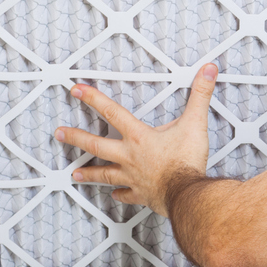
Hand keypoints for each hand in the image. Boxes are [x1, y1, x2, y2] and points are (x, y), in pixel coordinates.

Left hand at [54, 63, 217, 215]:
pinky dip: (120, 194)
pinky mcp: (141, 194)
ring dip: (89, 173)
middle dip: (76, 137)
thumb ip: (201, 95)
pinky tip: (115, 194)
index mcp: (139, 137)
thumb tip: (207, 72)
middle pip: (97, 145)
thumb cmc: (187, 162)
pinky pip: (127, 194)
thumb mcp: (195, 123)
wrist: (187, 195)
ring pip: (105, 174)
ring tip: (75, 174)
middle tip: (59, 133)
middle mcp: (130, 157)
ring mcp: (133, 177)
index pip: (112, 112)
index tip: (77, 90)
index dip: (93, 98)